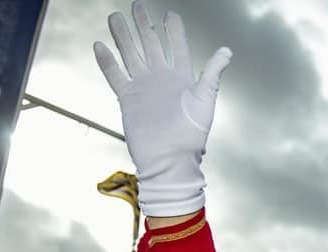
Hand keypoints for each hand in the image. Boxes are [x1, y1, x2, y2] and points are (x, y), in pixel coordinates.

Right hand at [93, 1, 230, 216]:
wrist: (170, 160)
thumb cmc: (191, 135)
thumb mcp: (205, 100)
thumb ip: (212, 74)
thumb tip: (226, 51)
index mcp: (182, 78)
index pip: (177, 47)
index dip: (173, 30)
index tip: (169, 14)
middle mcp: (161, 79)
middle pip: (151, 45)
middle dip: (144, 25)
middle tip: (137, 5)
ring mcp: (144, 88)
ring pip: (131, 55)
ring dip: (123, 37)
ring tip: (115, 17)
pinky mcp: (128, 99)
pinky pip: (116, 76)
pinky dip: (107, 62)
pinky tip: (100, 45)